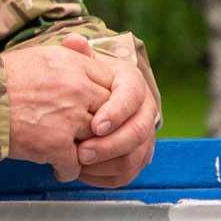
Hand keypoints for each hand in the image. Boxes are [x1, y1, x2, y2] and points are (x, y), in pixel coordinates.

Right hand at [0, 41, 113, 180]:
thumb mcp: (38, 55)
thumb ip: (68, 56)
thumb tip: (82, 51)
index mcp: (73, 64)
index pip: (111, 85)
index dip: (103, 101)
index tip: (93, 111)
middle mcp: (77, 88)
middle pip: (108, 113)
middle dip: (99, 127)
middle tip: (86, 136)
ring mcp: (69, 117)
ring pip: (96, 140)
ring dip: (86, 151)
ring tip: (73, 156)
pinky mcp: (57, 144)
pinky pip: (76, 164)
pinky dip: (67, 170)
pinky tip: (57, 169)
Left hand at [65, 36, 159, 187]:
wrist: (101, 94)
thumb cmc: (89, 78)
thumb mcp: (85, 62)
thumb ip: (79, 53)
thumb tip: (74, 41)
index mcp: (133, 84)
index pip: (131, 98)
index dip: (115, 113)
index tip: (95, 125)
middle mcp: (145, 110)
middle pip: (137, 132)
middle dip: (109, 145)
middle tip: (81, 153)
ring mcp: (145, 136)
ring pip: (135, 157)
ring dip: (106, 165)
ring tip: (77, 165)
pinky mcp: (139, 155)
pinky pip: (129, 174)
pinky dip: (107, 178)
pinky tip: (83, 175)